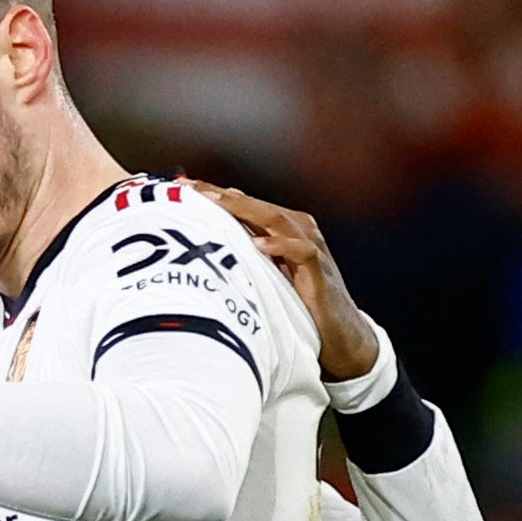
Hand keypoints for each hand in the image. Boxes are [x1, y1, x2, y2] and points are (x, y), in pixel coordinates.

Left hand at [201, 185, 378, 381]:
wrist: (340, 335)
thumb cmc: (299, 302)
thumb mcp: (266, 274)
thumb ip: (245, 252)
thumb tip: (210, 234)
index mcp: (282, 229)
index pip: (244, 204)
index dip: (214, 194)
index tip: (181, 185)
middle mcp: (297, 231)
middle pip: (256, 205)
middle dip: (223, 196)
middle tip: (192, 188)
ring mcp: (310, 249)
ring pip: (277, 219)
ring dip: (246, 209)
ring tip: (218, 202)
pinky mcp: (319, 272)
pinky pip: (301, 252)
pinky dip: (280, 246)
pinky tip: (258, 245)